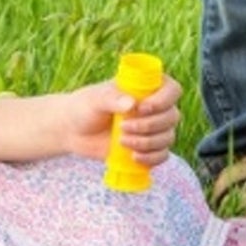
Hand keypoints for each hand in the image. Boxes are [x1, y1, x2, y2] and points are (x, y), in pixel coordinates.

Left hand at [63, 72, 183, 168]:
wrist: (73, 130)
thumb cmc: (85, 107)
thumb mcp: (95, 99)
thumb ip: (111, 98)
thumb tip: (132, 104)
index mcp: (148, 87)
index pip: (172, 90)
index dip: (163, 101)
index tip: (142, 108)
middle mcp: (156, 107)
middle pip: (172, 116)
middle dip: (149, 125)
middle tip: (123, 127)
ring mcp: (153, 128)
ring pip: (168, 137)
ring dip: (148, 143)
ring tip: (122, 141)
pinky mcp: (147, 148)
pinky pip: (162, 155)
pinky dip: (152, 158)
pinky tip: (134, 157)